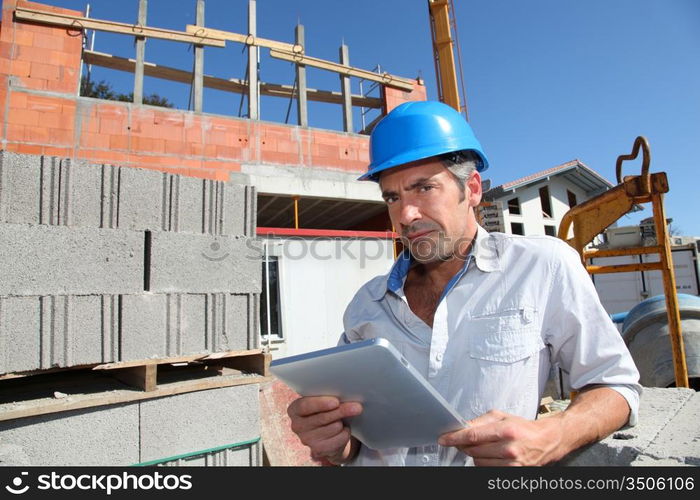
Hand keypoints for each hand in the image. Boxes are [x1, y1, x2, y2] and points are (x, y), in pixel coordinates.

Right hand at [287, 396, 361, 463]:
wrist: (326, 433)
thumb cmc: (324, 411)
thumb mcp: (322, 401)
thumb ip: (327, 397)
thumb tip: (346, 395)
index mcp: (294, 409)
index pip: (305, 405)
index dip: (321, 403)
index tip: (336, 401)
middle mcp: (297, 425)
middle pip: (322, 417)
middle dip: (341, 411)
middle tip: (356, 407)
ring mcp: (306, 439)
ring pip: (333, 428)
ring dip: (342, 422)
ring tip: (343, 419)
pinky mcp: (318, 450)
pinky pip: (339, 439)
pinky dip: (345, 433)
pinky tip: (343, 430)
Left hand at [438, 410, 563, 465]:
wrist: (546, 441)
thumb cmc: (523, 428)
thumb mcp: (501, 416)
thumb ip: (480, 421)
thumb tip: (462, 426)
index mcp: (505, 430)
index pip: (473, 436)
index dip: (455, 438)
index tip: (444, 439)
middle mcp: (508, 448)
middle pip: (473, 450)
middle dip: (463, 445)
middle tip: (461, 441)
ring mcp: (511, 463)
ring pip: (479, 462)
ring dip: (474, 455)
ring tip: (481, 447)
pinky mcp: (513, 472)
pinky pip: (488, 470)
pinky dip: (483, 463)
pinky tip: (488, 455)